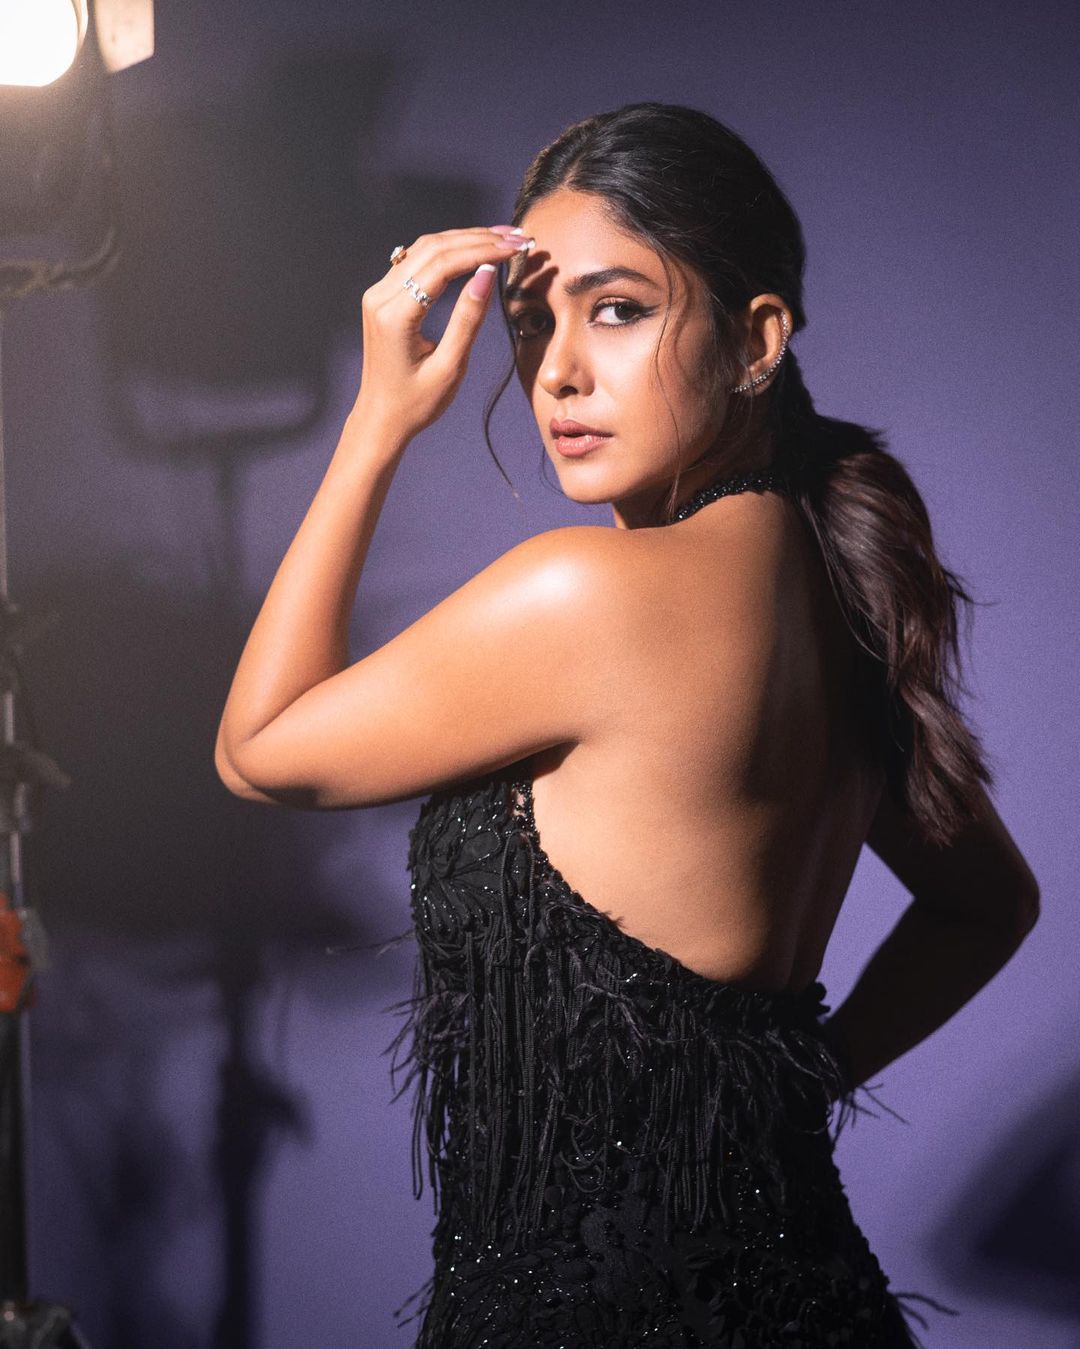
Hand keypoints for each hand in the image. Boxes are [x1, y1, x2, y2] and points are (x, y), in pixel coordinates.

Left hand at [351, 225, 533, 442]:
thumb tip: (487, 275)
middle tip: (517, 238)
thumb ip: (468, 319)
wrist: (381, 418)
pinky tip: (474, 248)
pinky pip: (417, 260)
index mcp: (395, 316)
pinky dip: (448, 250)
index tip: (515, 247)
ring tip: (502, 237)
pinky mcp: (383, 295)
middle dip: (478, 239)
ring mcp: (378, 293)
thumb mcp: (450, 367)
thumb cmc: (416, 403)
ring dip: (465, 239)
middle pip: (433, 249)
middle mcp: (380, 296)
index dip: (482, 251)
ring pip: (425, 248)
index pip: (443, 266)